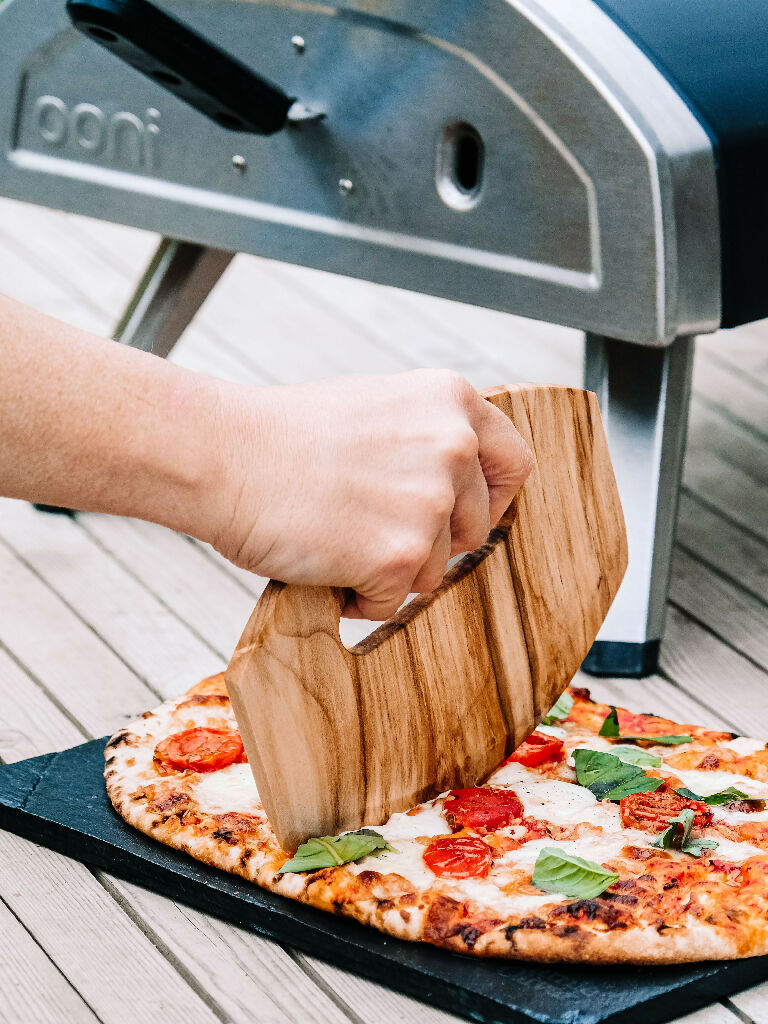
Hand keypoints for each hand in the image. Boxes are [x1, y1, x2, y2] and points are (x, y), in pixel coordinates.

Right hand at [208, 370, 532, 618]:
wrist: (224, 454)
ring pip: (432, 571)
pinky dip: (357, 597)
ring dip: (389, 570)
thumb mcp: (378, 407)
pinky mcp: (399, 557)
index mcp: (451, 401)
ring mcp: (429, 503)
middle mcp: (453, 447)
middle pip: (472, 529)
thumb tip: (462, 483)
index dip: (490, 498)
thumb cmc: (283, 434)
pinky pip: (391, 602)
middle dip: (428, 542)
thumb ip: (429, 436)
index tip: (464, 515)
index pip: (514, 464)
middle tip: (368, 527)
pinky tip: (322, 562)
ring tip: (334, 537)